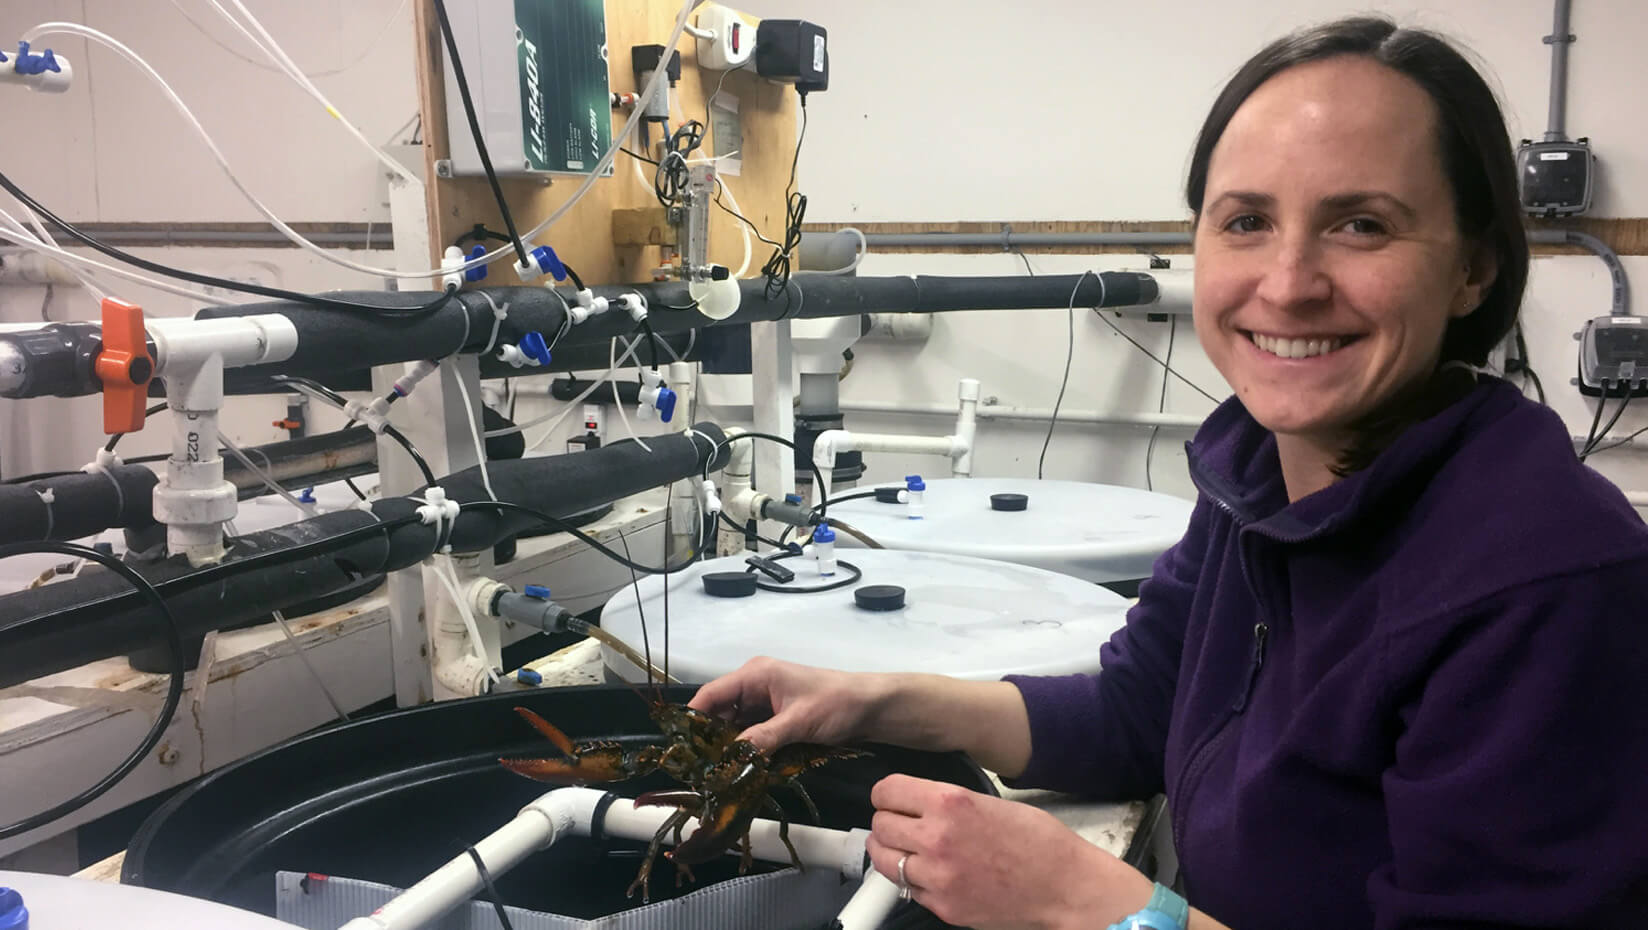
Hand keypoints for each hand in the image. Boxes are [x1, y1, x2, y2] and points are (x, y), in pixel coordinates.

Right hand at [687, 656, 881, 753]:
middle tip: (698, 770)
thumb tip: (731, 758)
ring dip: (727, 747)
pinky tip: (738, 769)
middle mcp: (754, 686)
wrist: (871, 707)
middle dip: (708, 739)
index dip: (692, 719)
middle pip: (718, 712)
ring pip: (733, 726)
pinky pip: (750, 734)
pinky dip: (744, 749)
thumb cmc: (837, 704)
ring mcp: (764, 703)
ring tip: (714, 774)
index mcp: (756, 675)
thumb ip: (764, 738)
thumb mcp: (798, 722)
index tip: (679, 747)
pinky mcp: (775, 718)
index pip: (711, 694)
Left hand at [865, 774, 1153, 929]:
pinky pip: (908, 889)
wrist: (1064, 885)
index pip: (886, 791)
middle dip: (889, 822)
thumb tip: (913, 804)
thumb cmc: (1037, 841)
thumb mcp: (987, 802)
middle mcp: (937, 838)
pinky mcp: (943, 907)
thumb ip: (945, 802)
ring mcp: (938, 877)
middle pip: (880, 825)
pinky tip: (933, 873)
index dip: (887, 794)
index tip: (891, 798)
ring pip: (884, 860)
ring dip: (892, 852)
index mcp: (950, 802)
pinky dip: (914, 880)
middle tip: (902, 824)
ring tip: (908, 849)